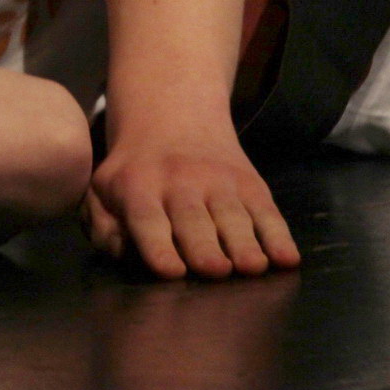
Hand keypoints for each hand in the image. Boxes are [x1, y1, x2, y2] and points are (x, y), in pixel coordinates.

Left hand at [84, 122, 300, 279]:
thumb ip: (104, 228)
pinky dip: (279, 236)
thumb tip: (125, 254)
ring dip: (245, 243)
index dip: (158, 247)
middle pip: (194, 221)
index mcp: (138, 188)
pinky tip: (287, 258)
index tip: (171, 271)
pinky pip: (268, 213)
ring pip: (234, 217)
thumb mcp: (103, 192)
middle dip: (204, 247)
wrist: (173, 118)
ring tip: (252, 267)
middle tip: (214, 271)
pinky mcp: (251, 185)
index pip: (147, 219)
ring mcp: (220, 182)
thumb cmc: (133, 174)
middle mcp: (181, 183)